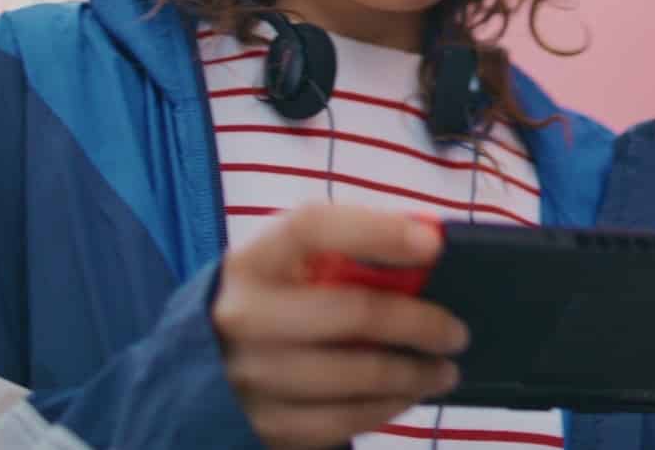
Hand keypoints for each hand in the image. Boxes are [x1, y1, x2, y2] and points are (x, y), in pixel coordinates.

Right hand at [212, 205, 468, 448]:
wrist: (196, 366)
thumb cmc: (267, 301)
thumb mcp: (285, 266)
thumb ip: (342, 253)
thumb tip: (428, 246)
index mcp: (252, 261)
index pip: (314, 228)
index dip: (377, 230)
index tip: (433, 243)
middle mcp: (243, 317)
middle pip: (352, 313)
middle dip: (419, 323)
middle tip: (457, 333)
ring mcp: (249, 377)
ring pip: (356, 377)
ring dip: (413, 374)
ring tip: (444, 369)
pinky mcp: (261, 425)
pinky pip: (341, 421)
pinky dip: (387, 408)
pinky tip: (408, 395)